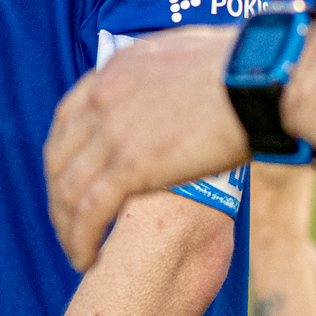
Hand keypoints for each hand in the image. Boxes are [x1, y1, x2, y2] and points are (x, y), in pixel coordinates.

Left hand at [44, 26, 246, 270]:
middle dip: (59, 199)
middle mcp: (102, 99)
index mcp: (112, 72)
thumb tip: (163, 90)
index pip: (66, 121)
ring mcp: (113, 132)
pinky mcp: (132, 165)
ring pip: (69, 190)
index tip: (70, 183)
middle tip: (69, 226)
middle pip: (59, 160)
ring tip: (77, 254)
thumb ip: (157, 78)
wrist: (256, 80)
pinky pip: (90, 211)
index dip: (63, 159)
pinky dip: (81, 239)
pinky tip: (87, 259)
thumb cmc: (239, 68)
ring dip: (67, 228)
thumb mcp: (179, 55)